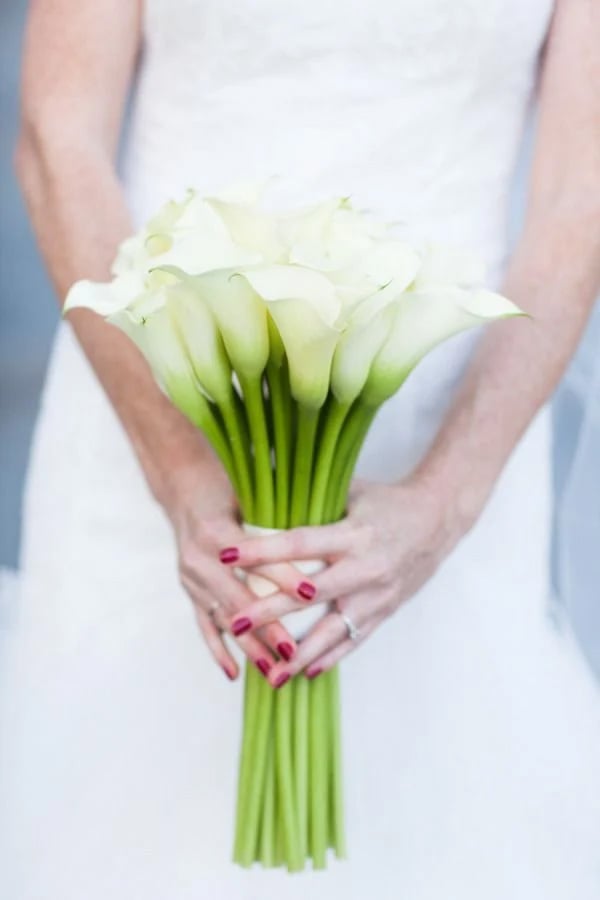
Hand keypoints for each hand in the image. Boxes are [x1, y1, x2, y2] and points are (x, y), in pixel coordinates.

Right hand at [163, 457, 318, 680]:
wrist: (184, 483)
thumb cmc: (227, 485)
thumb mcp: (251, 494)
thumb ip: (278, 517)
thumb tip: (325, 526)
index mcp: (218, 530)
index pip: (256, 559)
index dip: (283, 576)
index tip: (311, 593)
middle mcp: (200, 557)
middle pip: (238, 598)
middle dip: (267, 626)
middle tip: (293, 650)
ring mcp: (191, 577)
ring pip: (224, 618)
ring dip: (249, 646)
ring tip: (273, 671)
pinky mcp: (188, 589)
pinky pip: (204, 625)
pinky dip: (219, 650)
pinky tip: (234, 674)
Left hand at [221, 477, 460, 684]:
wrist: (439, 520)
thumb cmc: (388, 501)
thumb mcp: (351, 490)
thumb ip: (310, 497)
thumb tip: (264, 484)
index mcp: (352, 533)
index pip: (299, 544)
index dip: (262, 551)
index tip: (227, 555)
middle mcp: (365, 568)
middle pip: (309, 594)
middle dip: (269, 611)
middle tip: (233, 623)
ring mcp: (377, 595)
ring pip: (332, 630)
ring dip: (299, 652)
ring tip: (270, 671)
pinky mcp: (386, 610)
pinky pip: (354, 640)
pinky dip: (330, 656)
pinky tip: (306, 671)